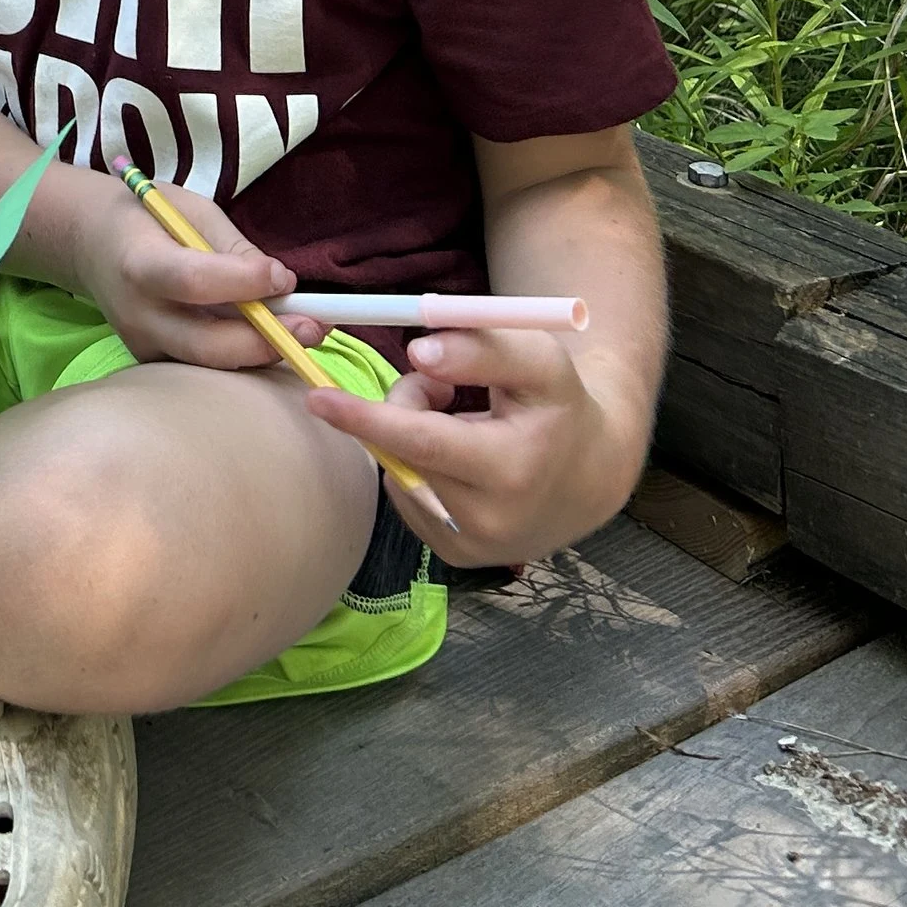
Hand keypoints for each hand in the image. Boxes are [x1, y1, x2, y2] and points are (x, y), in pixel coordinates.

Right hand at [60, 172, 299, 370]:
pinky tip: (269, 340)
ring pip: (210, 366)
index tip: (284, 276)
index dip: (244, 283)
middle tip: (313, 327)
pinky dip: (242, 358)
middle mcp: (138, 315)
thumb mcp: (190, 211)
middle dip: (266, 340)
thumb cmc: (147, 217)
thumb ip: (233, 247)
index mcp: (139, 263)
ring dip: (262, 354)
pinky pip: (204, 368)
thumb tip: (282, 284)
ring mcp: (142, 346)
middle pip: (207, 344)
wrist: (91, 243)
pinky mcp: (152, 364)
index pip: (195, 282)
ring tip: (304, 334)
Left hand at [300, 320, 623, 564]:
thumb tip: (418, 351)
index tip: (319, 399)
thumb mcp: (537, 362)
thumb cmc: (557, 405)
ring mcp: (470, 547)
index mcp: (512, 469)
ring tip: (459, 419)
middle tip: (433, 384)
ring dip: (412, 434)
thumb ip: (481, 349)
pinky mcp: (456, 557)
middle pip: (403, 453)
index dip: (369, 419)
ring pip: (402, 472)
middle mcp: (489, 521)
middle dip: (400, 406)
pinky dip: (417, 466)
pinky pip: (408, 497)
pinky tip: (457, 458)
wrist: (588, 475)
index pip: (424, 443)